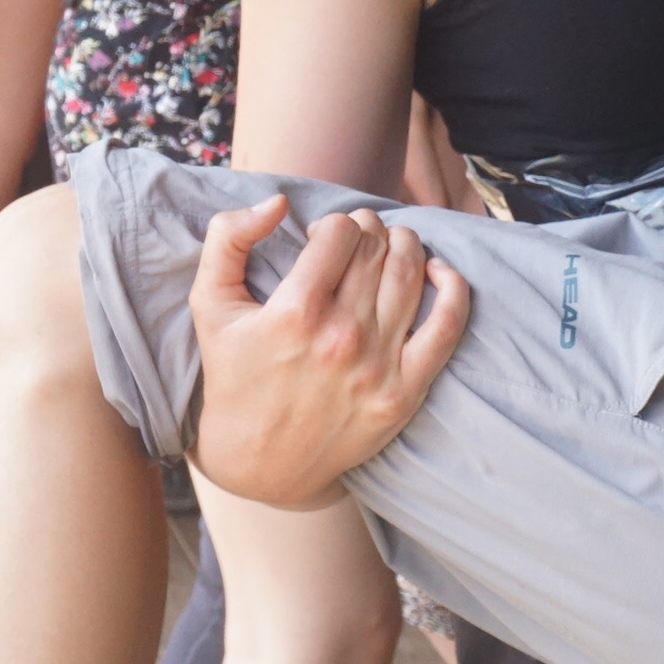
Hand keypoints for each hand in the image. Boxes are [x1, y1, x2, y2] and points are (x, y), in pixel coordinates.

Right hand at [186, 195, 469, 505]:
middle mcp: (341, 337)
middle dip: (368, 231)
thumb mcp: (210, 305)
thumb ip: (229, 240)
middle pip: (376, 249)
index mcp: (294, 312)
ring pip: (410, 274)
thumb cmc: (234, 376)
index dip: (334, 224)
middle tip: (357, 241)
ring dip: (406, 245)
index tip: (325, 238)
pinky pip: (448, 327)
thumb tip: (278, 201)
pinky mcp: (404, 393)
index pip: (340, 232)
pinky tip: (438, 272)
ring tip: (390, 246)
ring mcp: (377, 367)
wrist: (259, 462)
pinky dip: (452, 288)